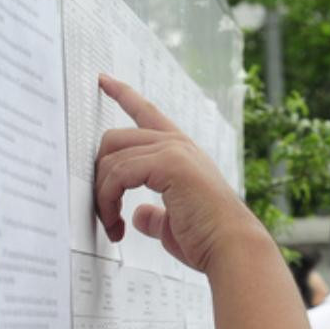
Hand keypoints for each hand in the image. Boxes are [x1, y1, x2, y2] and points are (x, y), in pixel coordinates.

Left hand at [94, 74, 263, 272]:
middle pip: (115, 138)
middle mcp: (178, 145)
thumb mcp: (172, 223)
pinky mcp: (169, 163)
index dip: (123, 95)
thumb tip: (138, 215)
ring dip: (102, 196)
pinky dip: (108, 200)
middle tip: (102, 209)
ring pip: (112, 158)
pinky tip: (116, 224)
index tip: (103, 80)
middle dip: (98, 173)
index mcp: (181, 153)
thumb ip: (154, 214)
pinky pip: (118, 174)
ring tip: (111, 226)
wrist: (230, 248)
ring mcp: (174, 150)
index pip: (147, 114)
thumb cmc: (208, 239)